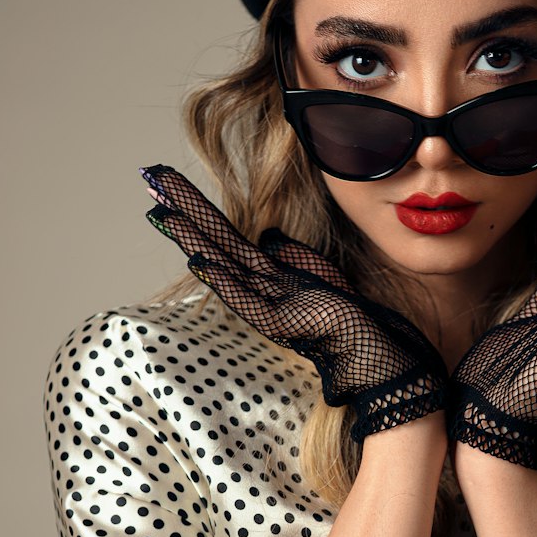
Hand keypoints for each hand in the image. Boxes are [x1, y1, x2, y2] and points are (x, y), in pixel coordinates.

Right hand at [140, 165, 447, 440]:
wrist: (384, 360)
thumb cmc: (359, 323)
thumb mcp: (325, 278)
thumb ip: (296, 257)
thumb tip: (267, 234)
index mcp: (272, 281)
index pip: (229, 239)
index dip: (202, 210)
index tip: (173, 182)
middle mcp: (264, 292)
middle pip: (217, 243)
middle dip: (187, 210)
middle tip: (152, 175)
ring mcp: (271, 308)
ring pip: (224, 266)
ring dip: (194, 238)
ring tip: (163, 209)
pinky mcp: (285, 325)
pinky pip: (248, 301)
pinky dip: (224, 281)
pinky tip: (201, 260)